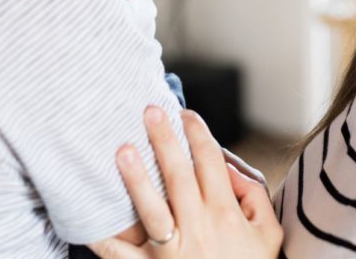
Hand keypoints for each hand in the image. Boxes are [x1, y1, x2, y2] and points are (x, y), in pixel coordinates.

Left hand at [88, 107, 281, 258]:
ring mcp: (173, 252)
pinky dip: (105, 240)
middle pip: (180, 176)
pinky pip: (123, 256)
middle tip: (149, 111)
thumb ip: (255, 197)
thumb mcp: (268, 234)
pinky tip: (88, 220)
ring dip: (137, 179)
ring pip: (152, 210)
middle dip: (165, 141)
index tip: (185, 114)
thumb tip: (230, 169)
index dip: (198, 134)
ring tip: (123, 150)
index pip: (211, 163)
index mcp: (226, 215)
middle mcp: (199, 229)